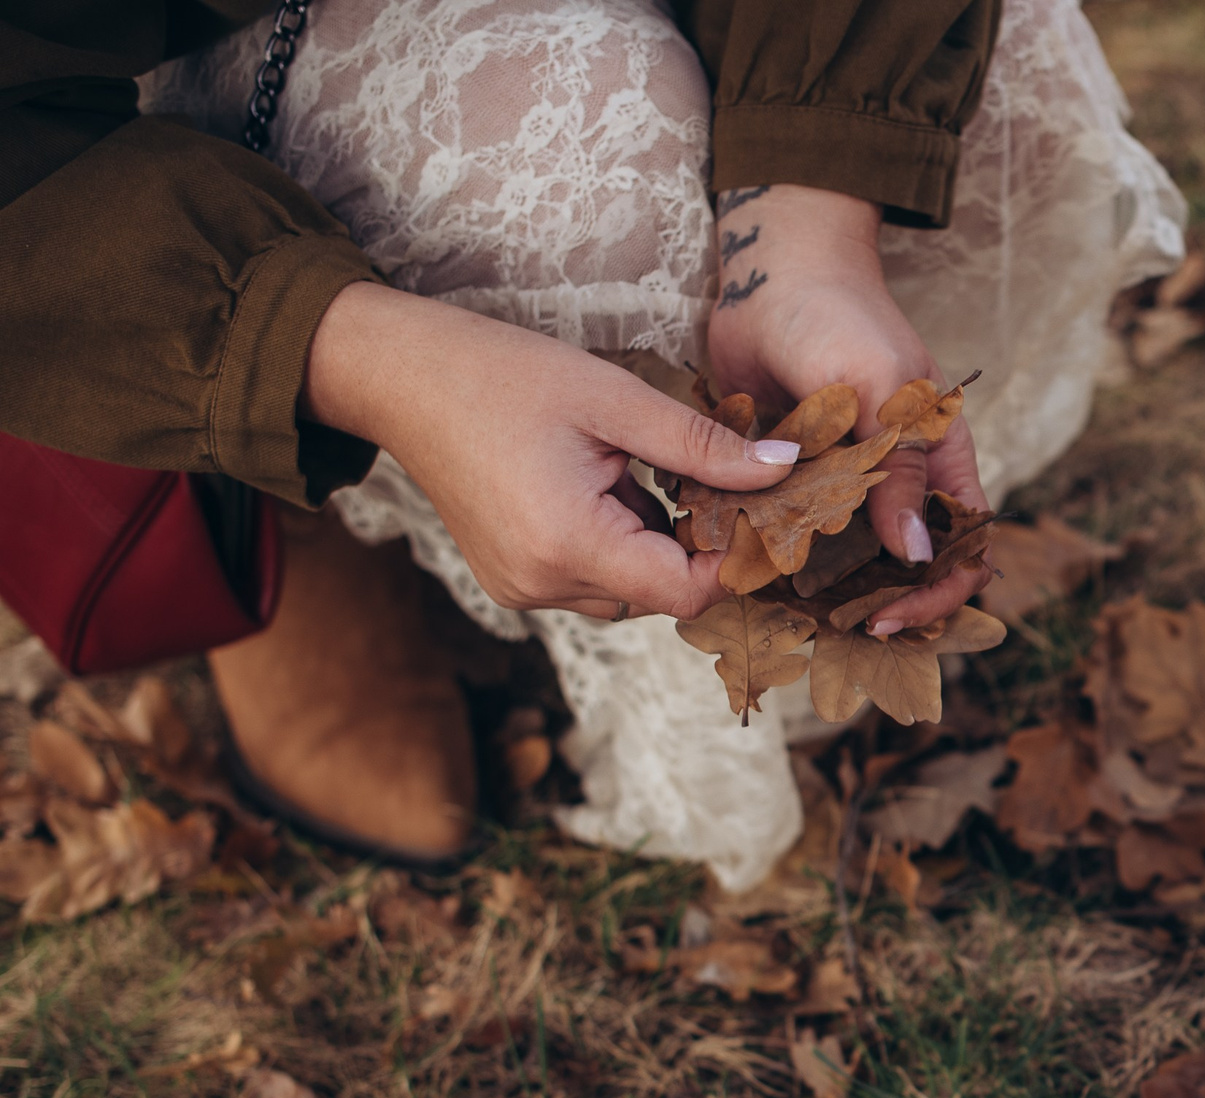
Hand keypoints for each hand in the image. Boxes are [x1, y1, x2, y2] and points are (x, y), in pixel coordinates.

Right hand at [302, 283, 794, 620]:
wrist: (399, 377)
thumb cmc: (500, 374)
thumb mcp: (613, 398)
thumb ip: (703, 445)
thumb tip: (783, 469)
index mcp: (566, 543)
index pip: (685, 591)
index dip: (734, 558)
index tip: (757, 509)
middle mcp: (541, 584)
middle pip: (661, 594)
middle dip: (694, 543)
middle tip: (701, 474)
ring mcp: (521, 589)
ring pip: (630, 590)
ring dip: (654, 541)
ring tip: (631, 470)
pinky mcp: (512, 580)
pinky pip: (592, 580)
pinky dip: (617, 543)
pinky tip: (600, 485)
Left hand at [702, 185, 992, 636]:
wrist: (770, 273)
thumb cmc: (841, 317)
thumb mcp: (881, 390)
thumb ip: (899, 470)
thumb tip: (916, 554)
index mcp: (939, 463)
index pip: (964, 551)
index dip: (938, 595)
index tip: (888, 616)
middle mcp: (897, 483)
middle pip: (910, 570)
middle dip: (885, 607)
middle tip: (842, 633)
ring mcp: (844, 485)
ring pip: (849, 562)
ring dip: (828, 594)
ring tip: (795, 618)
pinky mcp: (792, 479)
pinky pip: (794, 536)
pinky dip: (779, 562)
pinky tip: (756, 578)